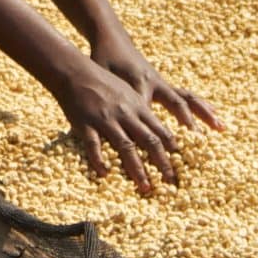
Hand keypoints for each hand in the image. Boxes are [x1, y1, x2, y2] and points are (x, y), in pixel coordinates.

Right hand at [49, 58, 185, 193]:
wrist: (76, 71)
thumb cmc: (103, 81)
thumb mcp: (128, 93)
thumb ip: (140, 111)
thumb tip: (155, 129)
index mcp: (138, 107)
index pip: (160, 130)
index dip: (173, 149)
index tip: (182, 165)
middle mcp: (126, 114)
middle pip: (149, 141)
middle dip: (162, 163)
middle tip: (171, 182)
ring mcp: (106, 119)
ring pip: (126, 146)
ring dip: (137, 169)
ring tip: (145, 186)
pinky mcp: (86, 124)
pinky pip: (94, 146)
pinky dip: (100, 161)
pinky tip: (104, 174)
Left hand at [93, 39, 221, 134]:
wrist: (113, 41)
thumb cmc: (104, 62)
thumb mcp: (102, 78)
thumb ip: (111, 98)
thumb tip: (116, 123)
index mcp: (137, 83)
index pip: (149, 111)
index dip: (155, 131)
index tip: (163, 150)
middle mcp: (155, 83)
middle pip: (177, 104)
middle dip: (188, 123)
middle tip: (199, 142)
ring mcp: (162, 83)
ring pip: (187, 99)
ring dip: (204, 113)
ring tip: (221, 127)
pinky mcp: (164, 84)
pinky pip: (186, 96)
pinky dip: (201, 106)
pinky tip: (214, 115)